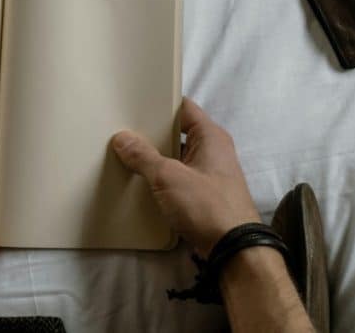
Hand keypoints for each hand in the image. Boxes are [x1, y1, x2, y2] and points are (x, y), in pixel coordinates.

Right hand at [111, 98, 259, 255]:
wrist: (233, 249)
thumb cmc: (206, 205)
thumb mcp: (168, 177)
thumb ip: (143, 156)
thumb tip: (121, 138)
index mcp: (211, 136)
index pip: (183, 108)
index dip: (159, 104)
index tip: (133, 104)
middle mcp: (213, 150)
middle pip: (178, 132)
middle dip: (152, 132)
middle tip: (122, 128)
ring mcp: (209, 173)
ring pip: (176, 156)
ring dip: (155, 157)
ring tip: (124, 152)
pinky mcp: (204, 194)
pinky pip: (178, 176)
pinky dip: (161, 176)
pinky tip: (140, 179)